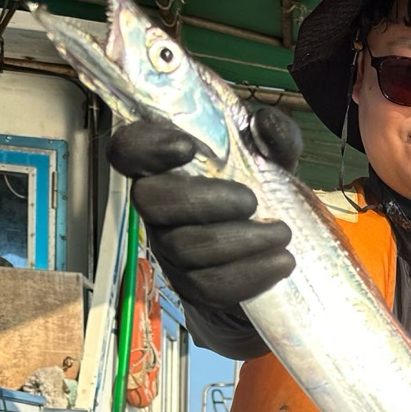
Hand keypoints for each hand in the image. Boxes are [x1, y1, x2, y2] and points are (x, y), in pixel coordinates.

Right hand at [106, 106, 302, 307]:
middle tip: (251, 201)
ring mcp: (171, 252)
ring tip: (281, 234)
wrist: (272, 257)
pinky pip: (211, 286)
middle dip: (203, 200)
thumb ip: (275, 138)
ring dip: (240, 241)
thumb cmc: (261, 197)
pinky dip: (251, 274)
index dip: (146, 146)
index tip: (187, 145)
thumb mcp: (274, 162)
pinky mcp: (192, 288)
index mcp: (166, 170)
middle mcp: (158, 211)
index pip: (129, 151)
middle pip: (150, 202)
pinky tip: (280, 262)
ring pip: (186, 248)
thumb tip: (265, 123)